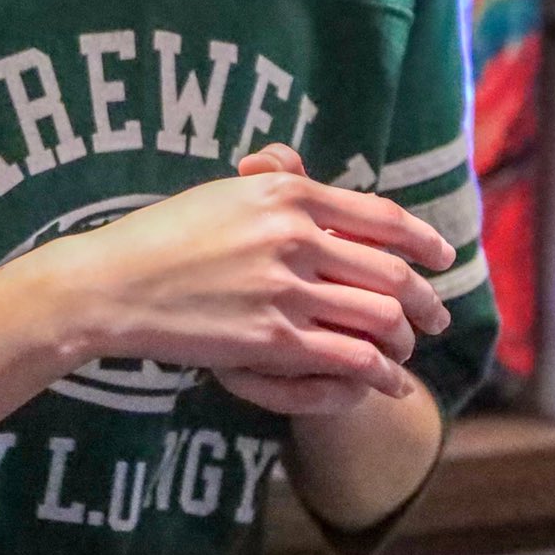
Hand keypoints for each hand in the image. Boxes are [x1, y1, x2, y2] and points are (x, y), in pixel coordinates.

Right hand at [50, 148, 453, 399]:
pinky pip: (351, 357)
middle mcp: (292, 236)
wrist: (112, 283)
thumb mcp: (219, 192)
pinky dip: (379, 373)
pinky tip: (385, 381)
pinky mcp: (272, 338)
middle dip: (426, 299)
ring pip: (380, 317)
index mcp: (283, 194)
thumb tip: (303, 172)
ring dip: (404, 339)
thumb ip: (270, 182)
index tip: (442, 257)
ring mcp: (284, 289)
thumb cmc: (159, 236)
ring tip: (406, 351)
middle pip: (391, 270)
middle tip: (436, 316)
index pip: (379, 215)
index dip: (422, 240)